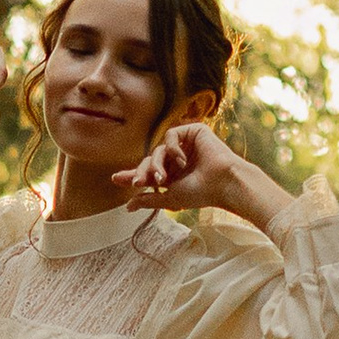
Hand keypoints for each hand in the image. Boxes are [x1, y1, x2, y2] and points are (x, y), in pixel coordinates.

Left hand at [116, 118, 250, 210]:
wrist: (223, 183)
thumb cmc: (202, 193)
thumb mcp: (170, 198)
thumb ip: (149, 199)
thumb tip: (128, 206)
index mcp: (174, 175)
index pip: (149, 173)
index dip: (133, 175)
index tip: (115, 179)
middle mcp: (178, 159)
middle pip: (150, 160)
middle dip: (142, 172)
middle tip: (138, 183)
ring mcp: (185, 146)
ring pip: (158, 149)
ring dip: (156, 165)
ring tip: (164, 178)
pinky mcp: (192, 132)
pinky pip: (170, 136)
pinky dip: (172, 149)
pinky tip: (182, 160)